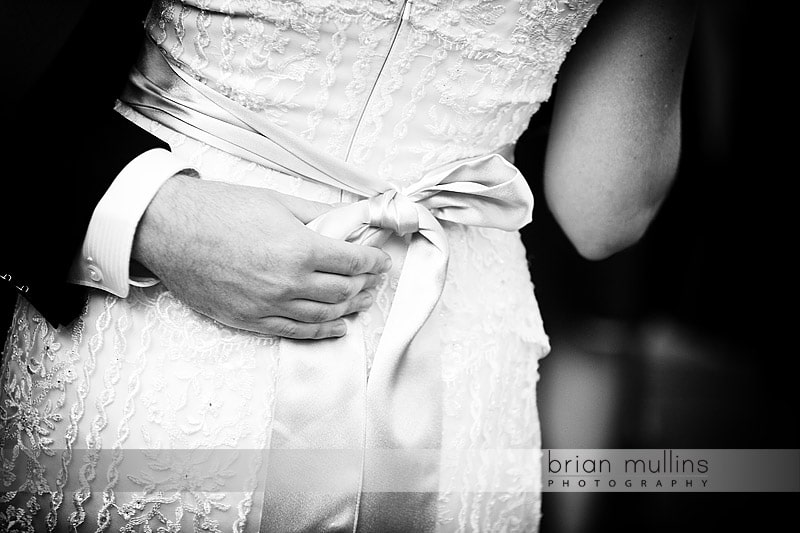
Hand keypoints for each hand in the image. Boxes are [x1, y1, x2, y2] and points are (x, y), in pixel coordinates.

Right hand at [132, 173, 391, 338]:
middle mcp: (289, 283)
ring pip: (327, 315)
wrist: (169, 231)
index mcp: (299, 249)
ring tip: (364, 299)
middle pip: (345, 291)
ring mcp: (270, 306)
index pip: (353, 262)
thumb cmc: (219, 210)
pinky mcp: (252, 321)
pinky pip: (299, 331)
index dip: (374, 262)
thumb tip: (353, 217)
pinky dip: (325, 331)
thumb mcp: (277, 201)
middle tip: (376, 279)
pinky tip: (339, 326)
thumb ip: (320, 213)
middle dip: (368, 285)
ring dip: (352, 308)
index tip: (382, 260)